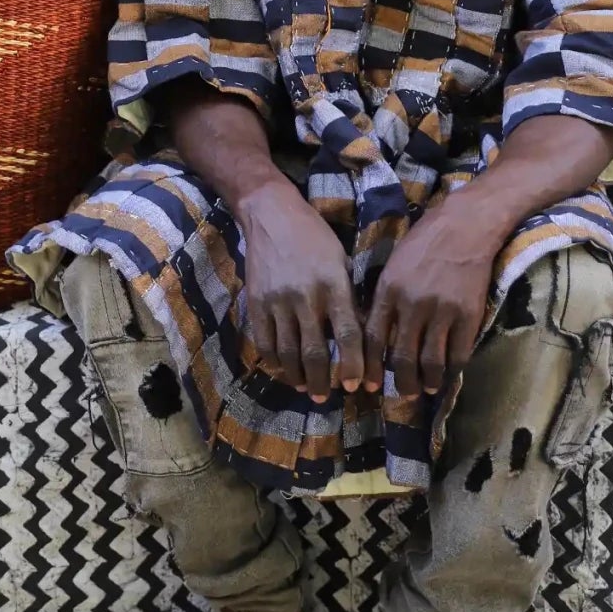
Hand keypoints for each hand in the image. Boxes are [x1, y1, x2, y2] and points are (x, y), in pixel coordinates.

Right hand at [239, 182, 364, 402]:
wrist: (270, 214)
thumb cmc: (314, 236)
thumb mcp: (340, 260)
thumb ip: (346, 297)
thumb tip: (357, 337)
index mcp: (333, 283)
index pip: (347, 333)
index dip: (353, 363)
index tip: (356, 384)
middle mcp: (305, 295)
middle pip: (314, 351)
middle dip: (322, 381)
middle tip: (325, 397)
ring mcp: (277, 300)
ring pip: (287, 352)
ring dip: (297, 377)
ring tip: (306, 388)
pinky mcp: (255, 301)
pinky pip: (264, 342)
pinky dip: (274, 361)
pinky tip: (283, 369)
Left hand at [363, 198, 497, 400]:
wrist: (466, 225)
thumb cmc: (425, 240)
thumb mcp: (394, 264)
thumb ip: (384, 297)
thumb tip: (375, 332)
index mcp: (389, 290)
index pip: (374, 339)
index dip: (370, 367)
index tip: (368, 385)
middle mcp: (412, 304)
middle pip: (402, 358)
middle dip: (400, 382)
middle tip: (401, 393)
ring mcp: (441, 312)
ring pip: (430, 362)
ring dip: (426, 382)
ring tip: (425, 389)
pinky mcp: (468, 315)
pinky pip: (458, 354)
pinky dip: (452, 371)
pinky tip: (447, 375)